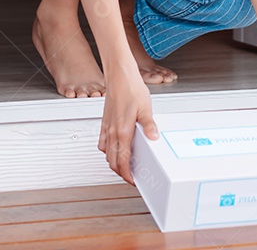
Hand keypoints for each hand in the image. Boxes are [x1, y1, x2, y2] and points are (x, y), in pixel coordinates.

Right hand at [97, 64, 157, 184]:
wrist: (119, 77)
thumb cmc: (131, 89)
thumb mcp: (145, 108)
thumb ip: (149, 125)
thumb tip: (153, 137)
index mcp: (122, 131)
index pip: (122, 160)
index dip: (126, 174)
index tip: (132, 179)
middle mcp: (112, 131)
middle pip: (112, 161)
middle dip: (120, 172)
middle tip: (130, 175)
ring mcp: (107, 127)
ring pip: (106, 153)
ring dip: (113, 162)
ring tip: (123, 164)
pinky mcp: (105, 122)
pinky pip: (103, 142)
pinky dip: (107, 150)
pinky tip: (114, 148)